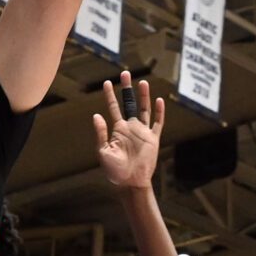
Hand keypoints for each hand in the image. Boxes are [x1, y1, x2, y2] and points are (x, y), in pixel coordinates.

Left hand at [91, 72, 163, 188]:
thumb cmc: (114, 171)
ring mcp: (143, 132)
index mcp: (118, 129)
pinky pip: (157, 123)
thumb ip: (101, 133)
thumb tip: (96, 115)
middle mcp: (131, 128)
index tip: (106, 83)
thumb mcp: (103, 151)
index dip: (110, 95)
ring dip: (144, 96)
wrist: (130, 183)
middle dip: (127, 89)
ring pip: (144, 109)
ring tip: (142, 82)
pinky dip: (159, 112)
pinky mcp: (153, 139)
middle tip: (125, 73)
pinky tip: (159, 100)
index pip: (113, 108)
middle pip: (130, 103)